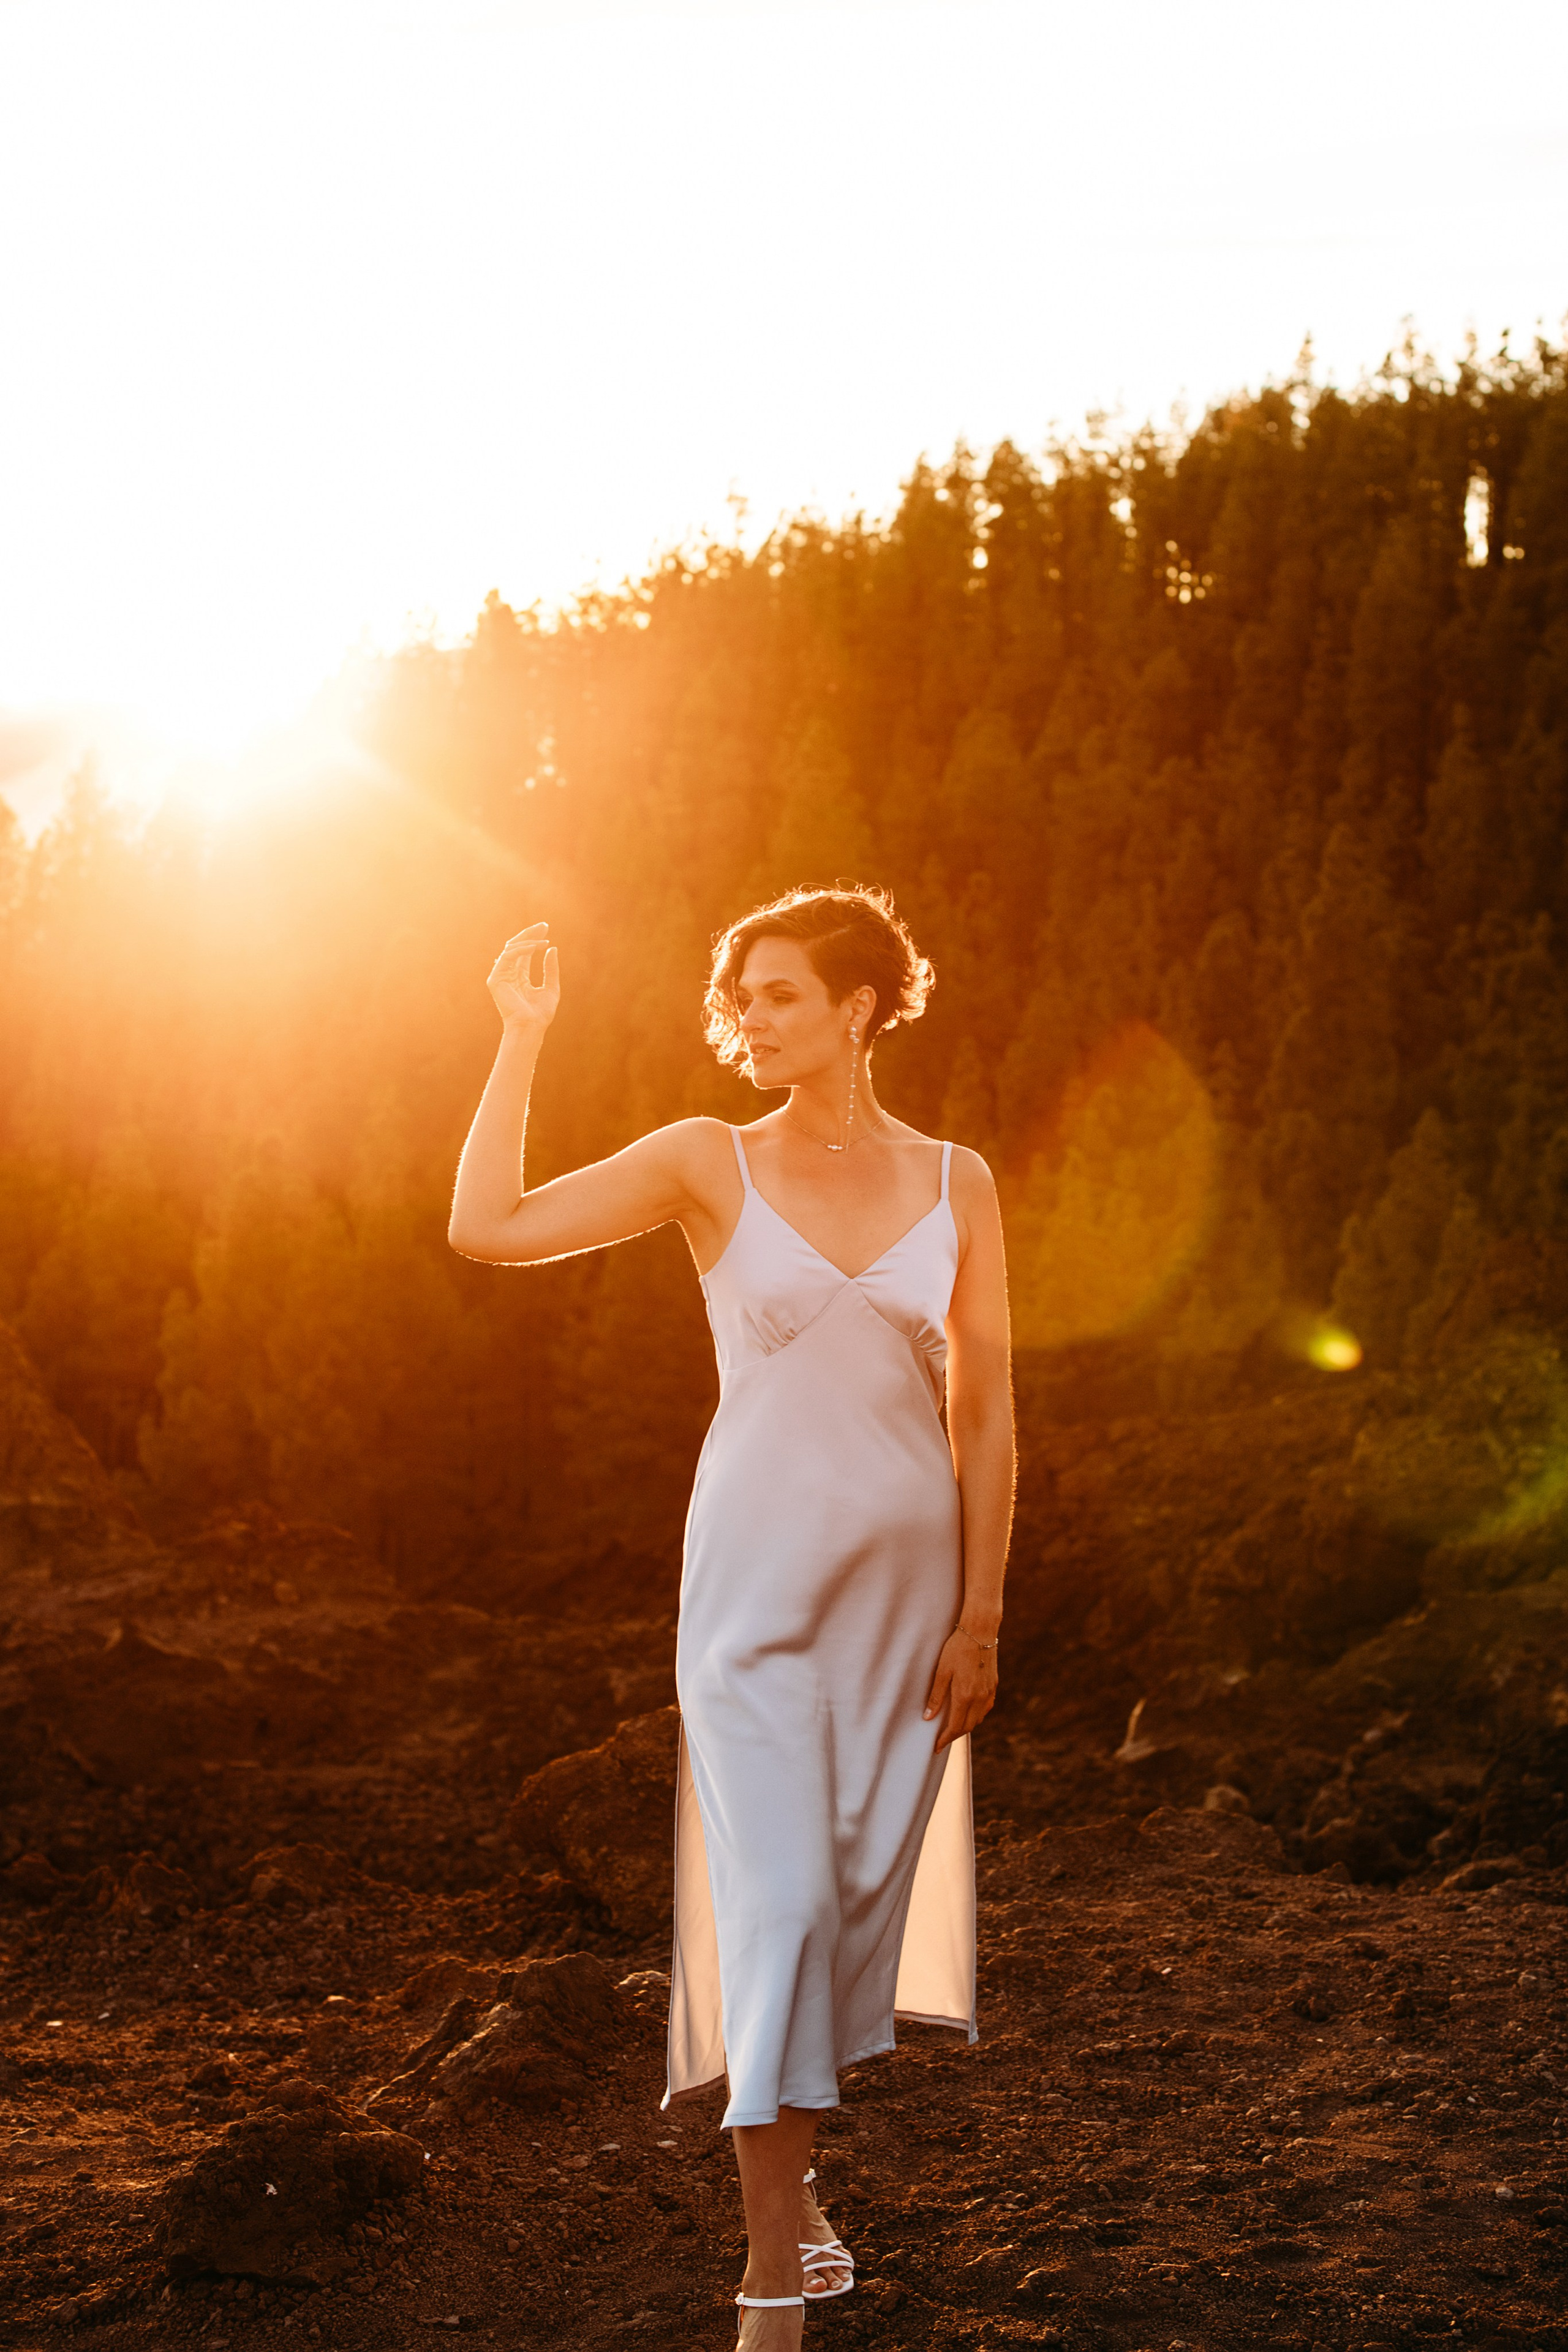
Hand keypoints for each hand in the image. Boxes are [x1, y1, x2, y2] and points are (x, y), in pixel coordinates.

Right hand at [487, 923, 559, 1034]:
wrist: (531, 1027)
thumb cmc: (541, 1013)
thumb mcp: (551, 987)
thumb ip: (550, 969)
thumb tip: (553, 948)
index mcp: (520, 976)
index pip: (525, 952)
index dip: (534, 938)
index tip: (546, 928)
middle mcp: (509, 974)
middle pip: (516, 946)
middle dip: (529, 934)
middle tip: (544, 925)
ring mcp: (501, 976)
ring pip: (510, 949)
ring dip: (528, 941)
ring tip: (543, 940)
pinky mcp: (495, 979)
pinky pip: (507, 957)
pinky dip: (521, 950)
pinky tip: (534, 947)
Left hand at [923, 1628, 997, 1750]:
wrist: (980, 1632)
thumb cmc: (957, 1649)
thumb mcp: (942, 1671)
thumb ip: (936, 1696)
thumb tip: (928, 1717)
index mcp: (965, 1696)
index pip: (955, 1727)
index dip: (945, 1739)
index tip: (936, 1747)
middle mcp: (979, 1698)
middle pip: (968, 1726)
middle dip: (954, 1736)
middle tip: (942, 1740)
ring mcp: (989, 1693)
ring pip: (978, 1719)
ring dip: (966, 1726)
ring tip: (953, 1727)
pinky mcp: (994, 1686)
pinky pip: (986, 1708)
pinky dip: (977, 1715)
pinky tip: (969, 1712)